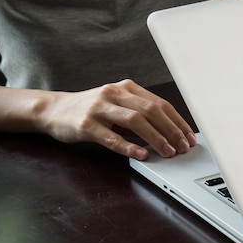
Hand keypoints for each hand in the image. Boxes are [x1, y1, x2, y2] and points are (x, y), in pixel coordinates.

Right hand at [39, 79, 195, 159]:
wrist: (53, 109)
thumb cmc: (90, 109)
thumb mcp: (117, 104)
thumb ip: (139, 113)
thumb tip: (168, 132)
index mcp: (127, 87)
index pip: (160, 103)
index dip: (177, 121)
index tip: (189, 137)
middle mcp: (115, 93)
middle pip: (151, 110)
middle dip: (171, 130)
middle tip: (182, 147)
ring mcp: (99, 108)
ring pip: (135, 121)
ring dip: (155, 138)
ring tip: (167, 152)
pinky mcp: (86, 124)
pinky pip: (111, 137)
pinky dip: (129, 147)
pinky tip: (142, 155)